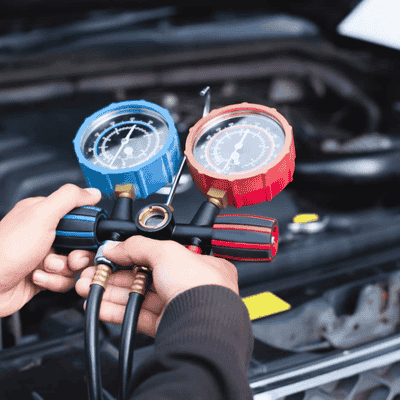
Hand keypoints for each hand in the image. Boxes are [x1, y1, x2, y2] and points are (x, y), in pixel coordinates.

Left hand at [0, 184, 101, 317]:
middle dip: (77, 255)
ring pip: (75, 265)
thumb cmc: (6, 250)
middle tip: (68, 257)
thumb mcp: (41, 216)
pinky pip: (64, 280)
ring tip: (45, 267)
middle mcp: (46, 234)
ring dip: (62, 269)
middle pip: (82, 244)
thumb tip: (92, 192)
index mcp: (44, 214)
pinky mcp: (44, 276)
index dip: (87, 231)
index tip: (83, 238)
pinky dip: (54, 281)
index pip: (80, 218)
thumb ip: (69, 199)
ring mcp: (45, 256)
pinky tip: (37, 277)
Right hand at [73, 236, 238, 337]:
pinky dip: (117, 311)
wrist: (204, 326)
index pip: (159, 255)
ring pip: (139, 298)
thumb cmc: (200, 287)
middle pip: (145, 277)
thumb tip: (115, 246)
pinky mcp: (167, 327)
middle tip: (95, 273)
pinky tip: (100, 306)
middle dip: (115, 275)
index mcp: (198, 264)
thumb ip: (137, 246)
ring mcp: (179, 307)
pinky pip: (137, 317)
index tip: (112, 256)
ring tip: (88, 288)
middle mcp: (191, 286)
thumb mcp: (166, 252)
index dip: (133, 255)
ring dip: (112, 292)